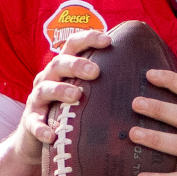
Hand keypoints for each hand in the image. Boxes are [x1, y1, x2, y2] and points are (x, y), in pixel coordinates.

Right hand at [14, 30, 111, 164]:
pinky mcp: (30, 122)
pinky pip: (33, 123)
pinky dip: (41, 128)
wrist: (37, 136)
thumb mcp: (84, 88)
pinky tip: (51, 135)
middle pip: (58, 63)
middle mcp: (48, 78)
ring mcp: (37, 99)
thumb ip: (105, 76)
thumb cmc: (70, 106)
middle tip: (95, 71)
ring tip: (76, 96)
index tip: (108, 40)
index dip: (89, 39)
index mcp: (63, 66)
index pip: (73, 45)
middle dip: (76, 64)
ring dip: (60, 91)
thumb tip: (146, 68)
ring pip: (44, 89)